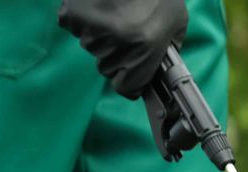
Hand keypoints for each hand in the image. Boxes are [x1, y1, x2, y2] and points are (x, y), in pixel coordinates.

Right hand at [57, 0, 188, 98]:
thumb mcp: (176, 19)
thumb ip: (167, 47)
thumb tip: (158, 68)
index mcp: (145, 48)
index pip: (127, 87)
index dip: (130, 79)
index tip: (133, 70)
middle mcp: (117, 44)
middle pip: (108, 68)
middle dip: (118, 53)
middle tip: (127, 24)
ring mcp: (92, 30)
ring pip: (93, 47)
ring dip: (102, 34)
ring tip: (114, 8)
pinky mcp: (72, 16)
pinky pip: (76, 27)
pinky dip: (83, 18)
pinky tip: (97, 3)